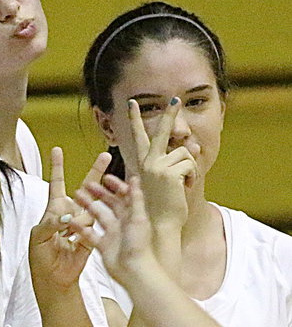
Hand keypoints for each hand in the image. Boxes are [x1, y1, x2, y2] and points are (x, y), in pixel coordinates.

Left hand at [29, 148, 109, 293]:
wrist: (53, 279)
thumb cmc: (40, 258)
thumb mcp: (38, 239)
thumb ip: (50, 224)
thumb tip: (67, 216)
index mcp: (53, 211)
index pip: (56, 184)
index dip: (57, 167)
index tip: (57, 149)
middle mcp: (69, 214)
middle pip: (84, 189)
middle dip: (95, 172)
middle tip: (105, 156)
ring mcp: (82, 225)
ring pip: (92, 207)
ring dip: (90, 207)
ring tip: (73, 224)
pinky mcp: (91, 237)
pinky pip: (94, 226)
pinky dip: (89, 227)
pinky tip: (79, 232)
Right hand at [71, 174, 153, 287]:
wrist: (133, 271)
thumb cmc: (139, 246)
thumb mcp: (138, 218)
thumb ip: (135, 198)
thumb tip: (135, 179)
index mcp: (132, 215)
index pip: (124, 196)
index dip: (115, 185)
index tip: (104, 177)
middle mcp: (122, 223)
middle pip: (108, 204)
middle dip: (98, 194)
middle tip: (85, 185)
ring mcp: (111, 234)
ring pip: (97, 216)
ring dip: (87, 206)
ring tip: (75, 198)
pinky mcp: (102, 245)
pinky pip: (89, 233)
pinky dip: (81, 227)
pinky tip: (71, 221)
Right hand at [125, 98, 193, 232]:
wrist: (158, 227)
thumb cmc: (161, 208)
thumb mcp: (168, 182)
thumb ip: (178, 161)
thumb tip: (192, 142)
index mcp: (142, 165)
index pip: (138, 138)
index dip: (135, 120)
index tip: (133, 104)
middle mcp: (147, 163)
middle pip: (161, 132)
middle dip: (169, 114)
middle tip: (175, 99)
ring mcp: (156, 167)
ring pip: (186, 152)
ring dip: (191, 169)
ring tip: (182, 186)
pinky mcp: (169, 173)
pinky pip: (191, 164)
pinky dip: (193, 177)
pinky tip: (183, 190)